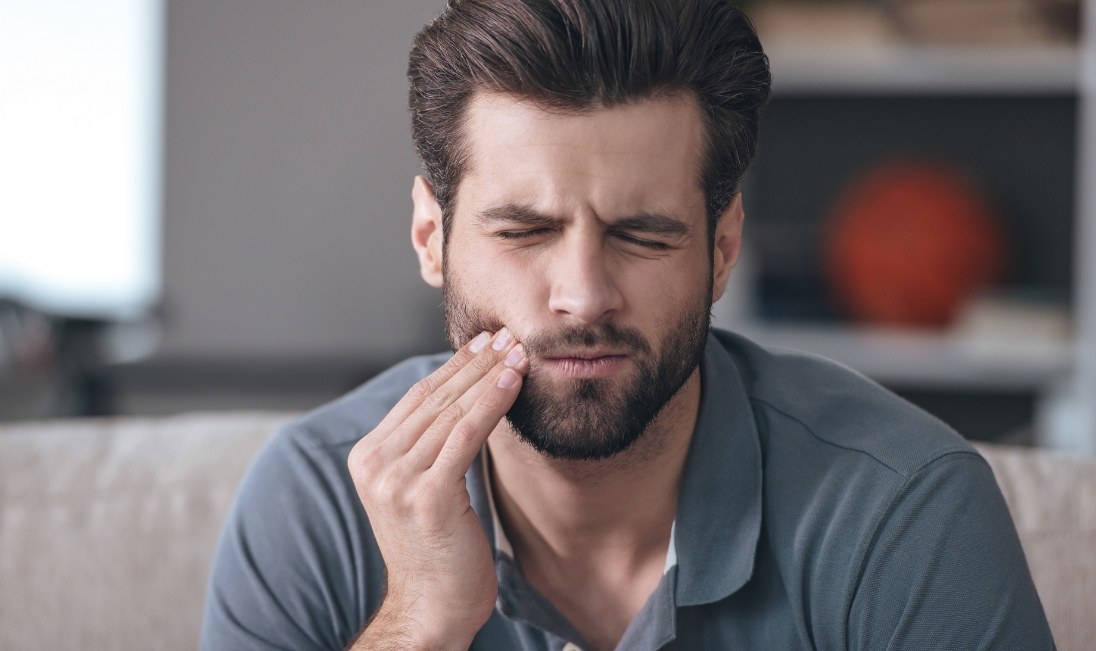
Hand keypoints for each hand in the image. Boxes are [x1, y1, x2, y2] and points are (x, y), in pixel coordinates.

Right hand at [347, 329, 526, 649]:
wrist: (431, 610)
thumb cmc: (437, 551)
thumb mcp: (422, 490)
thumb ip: (428, 448)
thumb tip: (464, 398)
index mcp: (367, 457)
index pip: (417, 398)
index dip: (454, 367)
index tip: (485, 342)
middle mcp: (375, 464)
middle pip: (433, 398)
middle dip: (475, 363)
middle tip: (508, 335)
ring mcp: (397, 480)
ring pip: (451, 411)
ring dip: (489, 377)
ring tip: (519, 352)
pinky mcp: (427, 496)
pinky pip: (465, 435)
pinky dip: (491, 403)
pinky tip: (513, 382)